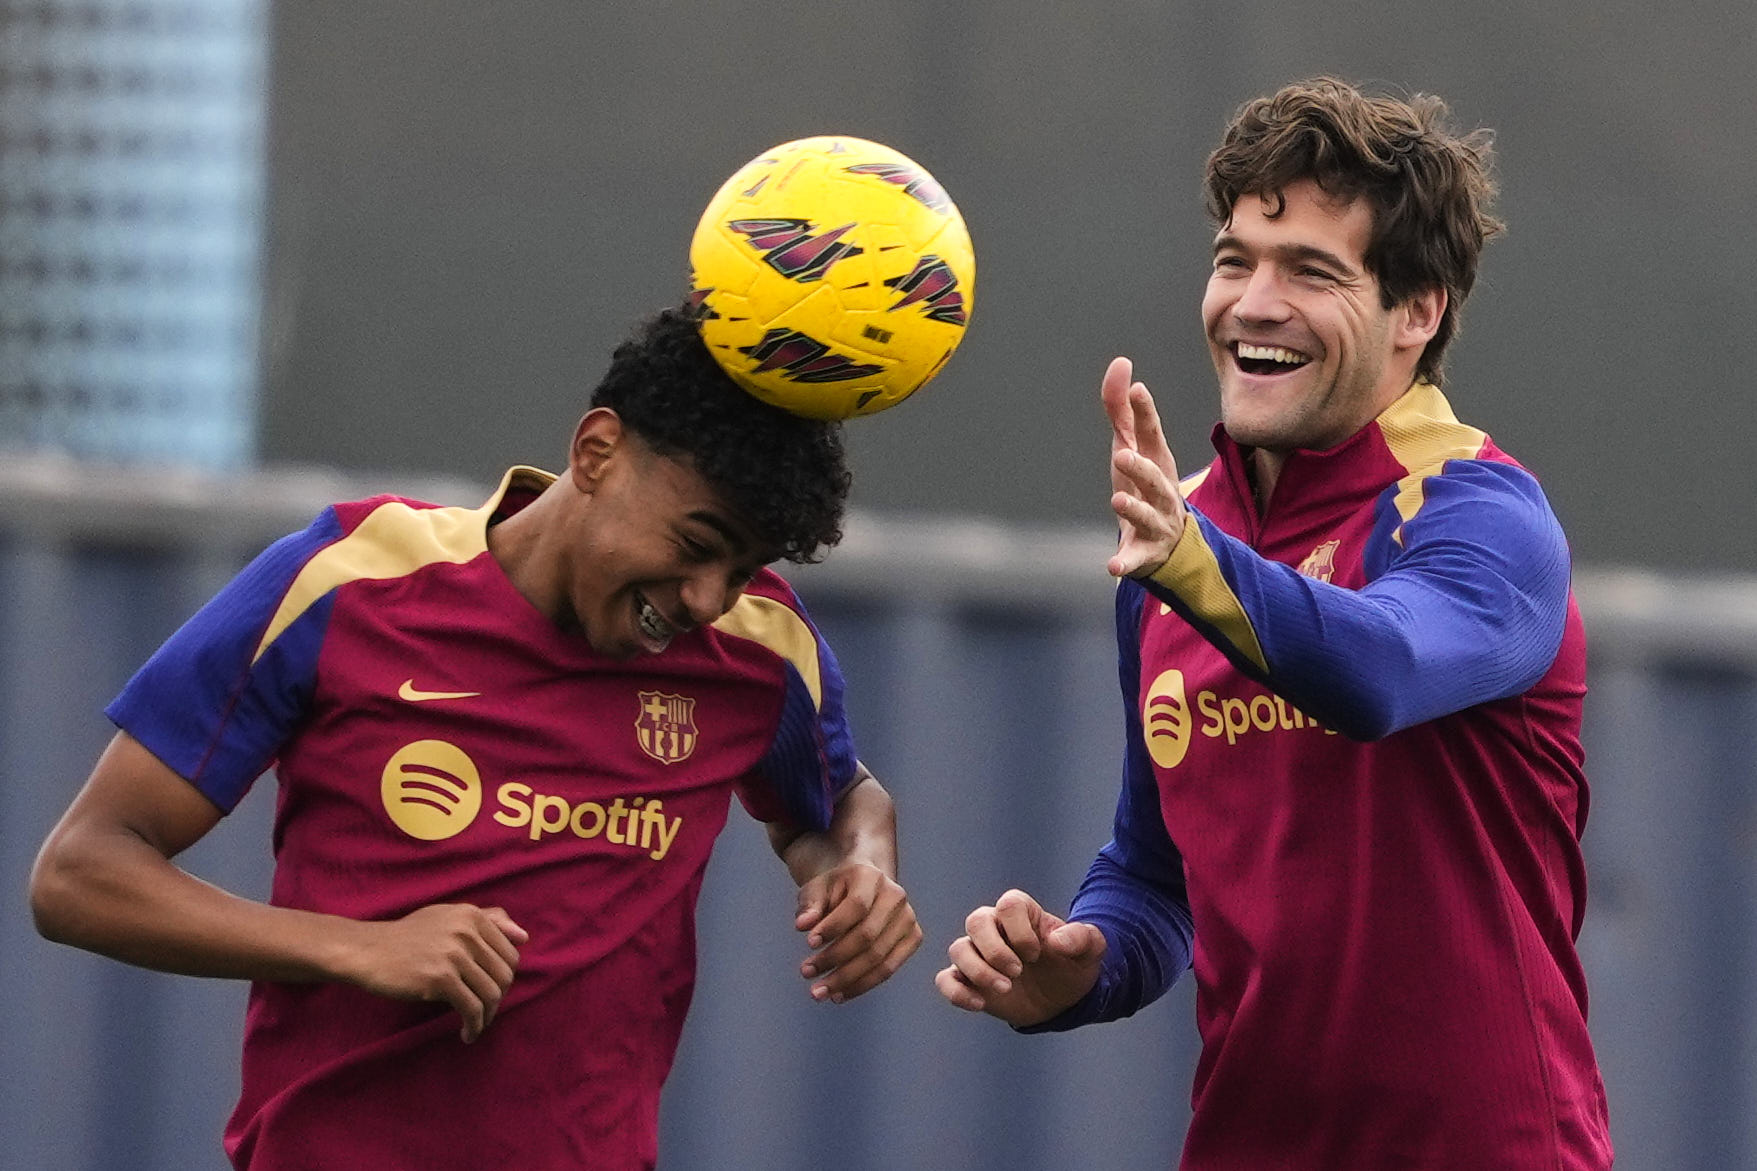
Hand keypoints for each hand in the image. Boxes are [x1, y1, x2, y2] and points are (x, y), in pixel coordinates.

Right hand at [335, 904, 528, 1042]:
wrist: (366, 951)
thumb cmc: (407, 938)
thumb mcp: (447, 917)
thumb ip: (487, 920)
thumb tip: (524, 937)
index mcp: (471, 915)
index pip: (510, 954)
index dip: (503, 978)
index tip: (490, 992)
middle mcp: (466, 931)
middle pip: (504, 975)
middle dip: (498, 998)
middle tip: (483, 1011)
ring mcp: (454, 954)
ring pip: (491, 994)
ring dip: (487, 1017)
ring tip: (475, 1025)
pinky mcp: (440, 978)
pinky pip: (472, 1008)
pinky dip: (474, 1025)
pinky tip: (467, 1034)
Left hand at [794, 862, 922, 1002]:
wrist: (866, 888)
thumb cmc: (838, 889)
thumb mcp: (818, 889)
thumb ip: (810, 905)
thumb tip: (803, 924)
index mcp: (871, 877)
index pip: (856, 905)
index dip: (834, 927)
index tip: (809, 943)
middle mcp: (896, 896)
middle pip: (868, 936)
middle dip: (835, 958)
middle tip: (806, 972)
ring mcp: (908, 918)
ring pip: (879, 958)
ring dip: (847, 979)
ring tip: (819, 992)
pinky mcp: (913, 938)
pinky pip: (888, 969)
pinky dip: (863, 985)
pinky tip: (840, 994)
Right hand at [935, 889, 1105, 1027]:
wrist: (1063, 999)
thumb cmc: (1073, 966)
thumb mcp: (1091, 951)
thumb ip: (1082, 938)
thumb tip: (1056, 941)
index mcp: (1022, 914)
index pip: (1008, 905)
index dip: (1020, 930)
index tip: (1039, 954)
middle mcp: (995, 928)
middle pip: (976, 921)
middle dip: (995, 950)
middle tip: (1018, 973)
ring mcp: (979, 954)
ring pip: (958, 949)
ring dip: (978, 971)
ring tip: (1005, 990)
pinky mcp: (968, 981)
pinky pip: (945, 979)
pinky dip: (956, 992)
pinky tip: (980, 1004)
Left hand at [1101, 356, 1185, 578]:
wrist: (1170, 543)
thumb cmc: (1145, 485)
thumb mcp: (1132, 447)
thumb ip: (1122, 410)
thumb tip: (1121, 364)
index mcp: (1157, 463)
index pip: (1152, 435)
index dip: (1145, 413)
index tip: (1137, 389)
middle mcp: (1161, 492)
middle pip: (1155, 479)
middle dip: (1141, 468)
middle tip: (1120, 454)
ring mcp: (1156, 524)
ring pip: (1148, 517)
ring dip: (1133, 509)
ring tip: (1117, 500)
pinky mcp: (1145, 553)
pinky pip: (1136, 560)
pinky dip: (1126, 563)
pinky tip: (1112, 566)